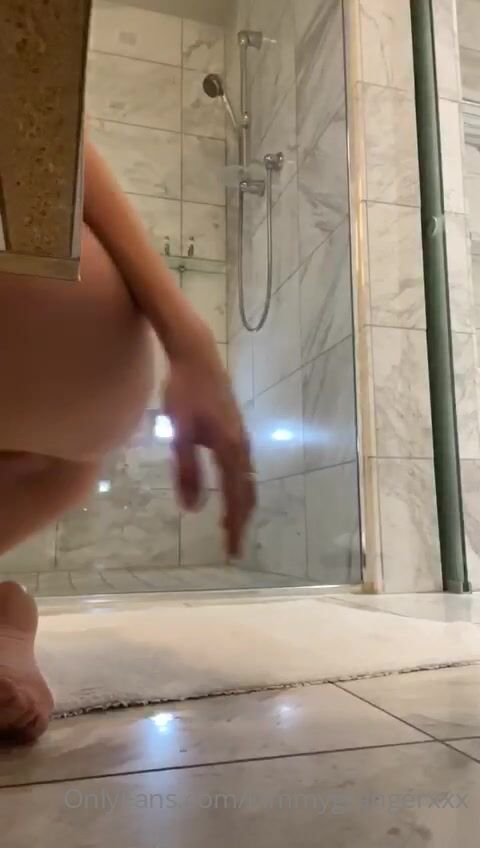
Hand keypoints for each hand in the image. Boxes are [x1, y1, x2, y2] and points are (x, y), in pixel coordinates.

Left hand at [164, 328, 255, 556]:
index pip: (235, 498)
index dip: (234, 525)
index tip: (232, 550)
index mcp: (229, 449)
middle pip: (247, 492)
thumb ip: (186, 471)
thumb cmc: (183, 391)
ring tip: (234, 523)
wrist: (196, 354)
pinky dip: (240, 486)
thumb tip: (192, 509)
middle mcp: (241, 445)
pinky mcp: (235, 428)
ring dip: (242, 504)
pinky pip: (244, 467)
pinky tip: (230, 488)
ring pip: (248, 479)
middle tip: (234, 545)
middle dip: (241, 520)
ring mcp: (241, 435)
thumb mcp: (179, 433)